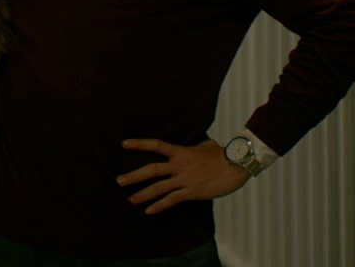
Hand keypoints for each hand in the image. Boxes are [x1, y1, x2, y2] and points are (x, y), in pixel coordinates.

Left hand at [116, 139, 248, 214]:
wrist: (235, 166)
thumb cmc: (222, 155)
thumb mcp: (205, 145)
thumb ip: (194, 146)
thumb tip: (194, 144)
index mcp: (181, 152)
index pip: (156, 145)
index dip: (139, 144)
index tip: (124, 144)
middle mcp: (179, 165)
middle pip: (151, 170)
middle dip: (134, 176)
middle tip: (119, 181)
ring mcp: (184, 179)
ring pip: (158, 188)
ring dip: (142, 194)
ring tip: (129, 199)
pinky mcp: (191, 192)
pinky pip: (171, 200)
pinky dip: (159, 206)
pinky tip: (149, 211)